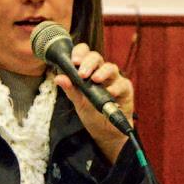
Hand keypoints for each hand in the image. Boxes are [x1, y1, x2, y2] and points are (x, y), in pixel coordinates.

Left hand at [53, 43, 133, 161]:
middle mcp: (101, 72)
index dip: (79, 53)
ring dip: (102, 72)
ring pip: (110, 67)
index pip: (84, 53)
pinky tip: (109, 92)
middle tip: (82, 74)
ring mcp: (114, 79)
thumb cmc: (92, 112)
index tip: (73, 61)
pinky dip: (115, 87)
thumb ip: (70, 90)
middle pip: (96, 57)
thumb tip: (59, 78)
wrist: (105, 131)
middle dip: (88, 63)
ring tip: (95, 79)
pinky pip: (122, 84)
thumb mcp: (78, 102)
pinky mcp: (125, 89)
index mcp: (88, 71)